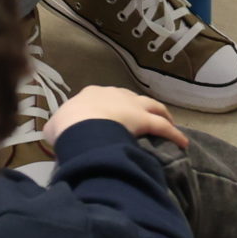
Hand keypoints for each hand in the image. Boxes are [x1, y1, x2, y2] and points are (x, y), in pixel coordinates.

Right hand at [44, 85, 188, 150]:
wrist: (82, 126)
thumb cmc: (67, 127)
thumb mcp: (54, 128)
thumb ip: (58, 128)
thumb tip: (57, 133)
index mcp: (92, 94)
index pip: (105, 98)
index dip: (111, 108)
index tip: (112, 119)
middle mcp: (115, 94)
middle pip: (133, 99)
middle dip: (139, 109)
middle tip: (142, 122)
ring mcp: (133, 105)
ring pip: (153, 107)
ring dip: (162, 115)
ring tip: (169, 125)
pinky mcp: (146, 120)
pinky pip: (164, 127)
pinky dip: (175, 134)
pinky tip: (182, 143)